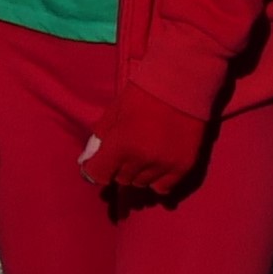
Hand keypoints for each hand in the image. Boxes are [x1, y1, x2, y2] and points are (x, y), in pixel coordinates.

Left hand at [79, 83, 207, 198]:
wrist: (180, 86)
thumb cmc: (141, 95)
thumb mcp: (112, 114)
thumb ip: (100, 140)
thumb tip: (88, 161)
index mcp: (120, 146)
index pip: (99, 175)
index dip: (95, 170)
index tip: (96, 165)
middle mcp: (142, 160)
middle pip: (121, 180)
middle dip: (117, 168)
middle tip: (123, 152)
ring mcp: (164, 165)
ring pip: (141, 184)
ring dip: (137, 173)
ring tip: (141, 155)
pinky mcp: (184, 166)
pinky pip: (164, 187)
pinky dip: (157, 180)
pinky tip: (155, 167)